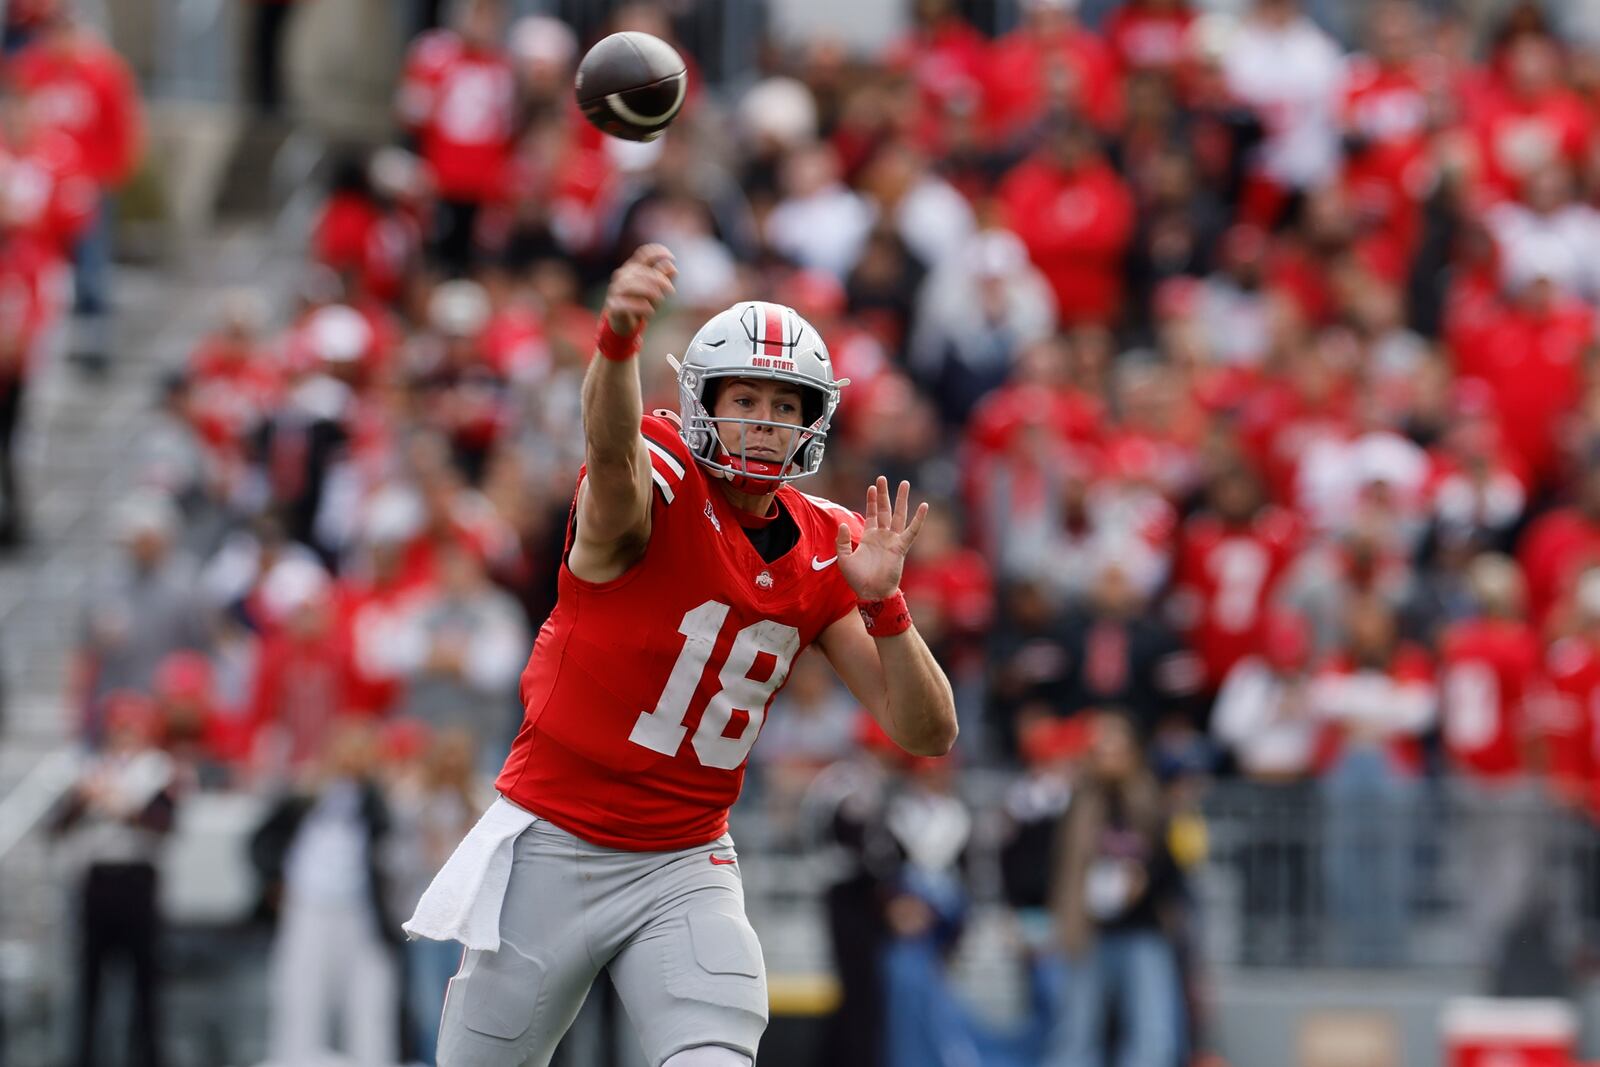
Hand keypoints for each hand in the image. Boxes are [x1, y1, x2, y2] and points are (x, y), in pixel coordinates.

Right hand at [602, 244, 676, 336]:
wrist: (626, 323)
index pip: (643, 254)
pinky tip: (650, 310)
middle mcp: (622, 276)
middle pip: (640, 271)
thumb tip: (673, 268)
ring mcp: (616, 290)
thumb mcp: (657, 291)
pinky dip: (639, 306)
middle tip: (671, 290)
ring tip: (661, 298)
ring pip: (630, 285)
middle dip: (658, 279)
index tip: (672, 257)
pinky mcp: (613, 305)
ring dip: (648, 290)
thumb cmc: (643, 303)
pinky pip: (624, 303)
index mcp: (633, 268)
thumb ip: (664, 279)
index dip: (657, 252)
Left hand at [835, 477, 927, 600]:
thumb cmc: (857, 578)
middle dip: (883, 494)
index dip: (871, 500)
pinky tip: (923, 506)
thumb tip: (843, 524)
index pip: (872, 514)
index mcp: (869, 537)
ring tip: (904, 483)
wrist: (871, 592)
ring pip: (898, 515)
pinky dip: (918, 519)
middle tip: (883, 478)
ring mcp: (892, 540)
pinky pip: (911, 531)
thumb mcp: (844, 558)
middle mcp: (882, 535)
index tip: (871, 486)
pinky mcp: (901, 547)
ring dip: (901, 499)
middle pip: (884, 509)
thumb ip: (842, 541)